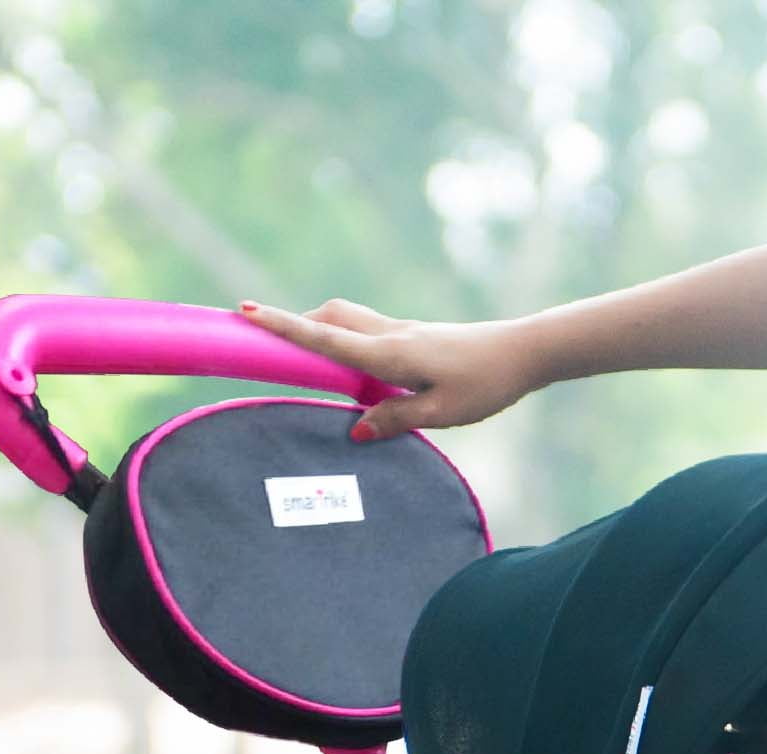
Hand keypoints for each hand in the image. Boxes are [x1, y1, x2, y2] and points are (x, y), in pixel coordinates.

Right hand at [234, 299, 543, 439]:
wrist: (521, 353)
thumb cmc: (485, 384)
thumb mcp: (442, 413)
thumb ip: (396, 419)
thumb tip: (355, 430)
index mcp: (391, 354)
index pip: (326, 338)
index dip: (284, 326)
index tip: (245, 311)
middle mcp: (390, 335)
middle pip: (329, 318)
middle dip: (294, 323)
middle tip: (262, 335)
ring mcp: (401, 331)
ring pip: (346, 318)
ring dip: (319, 327)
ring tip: (300, 352)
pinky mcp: (412, 336)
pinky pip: (365, 330)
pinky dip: (344, 337)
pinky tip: (349, 364)